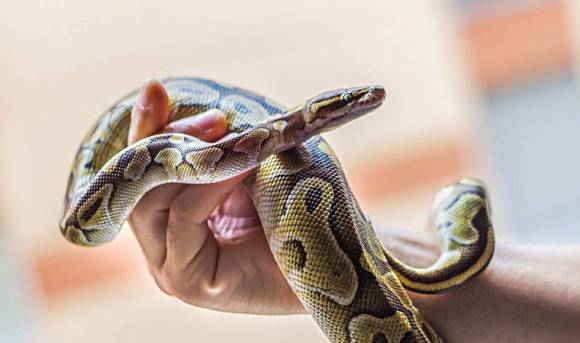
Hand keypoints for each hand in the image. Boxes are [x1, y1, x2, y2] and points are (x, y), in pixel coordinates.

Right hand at [127, 79, 304, 313]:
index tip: (155, 87)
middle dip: (168, 139)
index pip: (140, 170)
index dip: (146, 128)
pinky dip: (210, 184)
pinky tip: (242, 166)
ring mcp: (169, 267)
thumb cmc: (294, 214)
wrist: (331, 268)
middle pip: (137, 185)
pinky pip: (184, 218)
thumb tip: (178, 100)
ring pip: (150, 201)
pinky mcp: (186, 282)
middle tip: (213, 115)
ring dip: (191, 159)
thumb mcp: (249, 168)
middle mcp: (162, 244)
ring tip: (230, 133)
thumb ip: (214, 146)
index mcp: (170, 218)